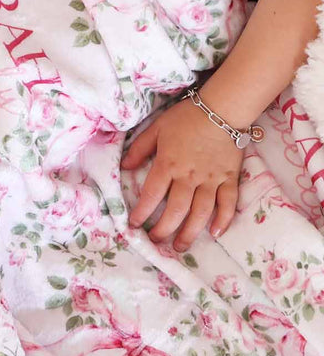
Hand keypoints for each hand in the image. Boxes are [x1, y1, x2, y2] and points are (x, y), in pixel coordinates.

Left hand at [121, 96, 243, 250]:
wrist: (221, 109)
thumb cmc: (186, 117)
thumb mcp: (156, 129)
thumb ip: (139, 149)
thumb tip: (125, 168)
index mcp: (168, 164)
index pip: (151, 194)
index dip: (141, 212)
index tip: (133, 225)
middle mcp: (189, 176)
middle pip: (176, 210)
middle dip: (164, 229)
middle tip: (156, 241)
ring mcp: (211, 179)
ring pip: (201, 212)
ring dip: (190, 232)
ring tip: (180, 246)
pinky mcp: (229, 179)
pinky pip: (227, 203)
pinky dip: (223, 219)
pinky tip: (215, 233)